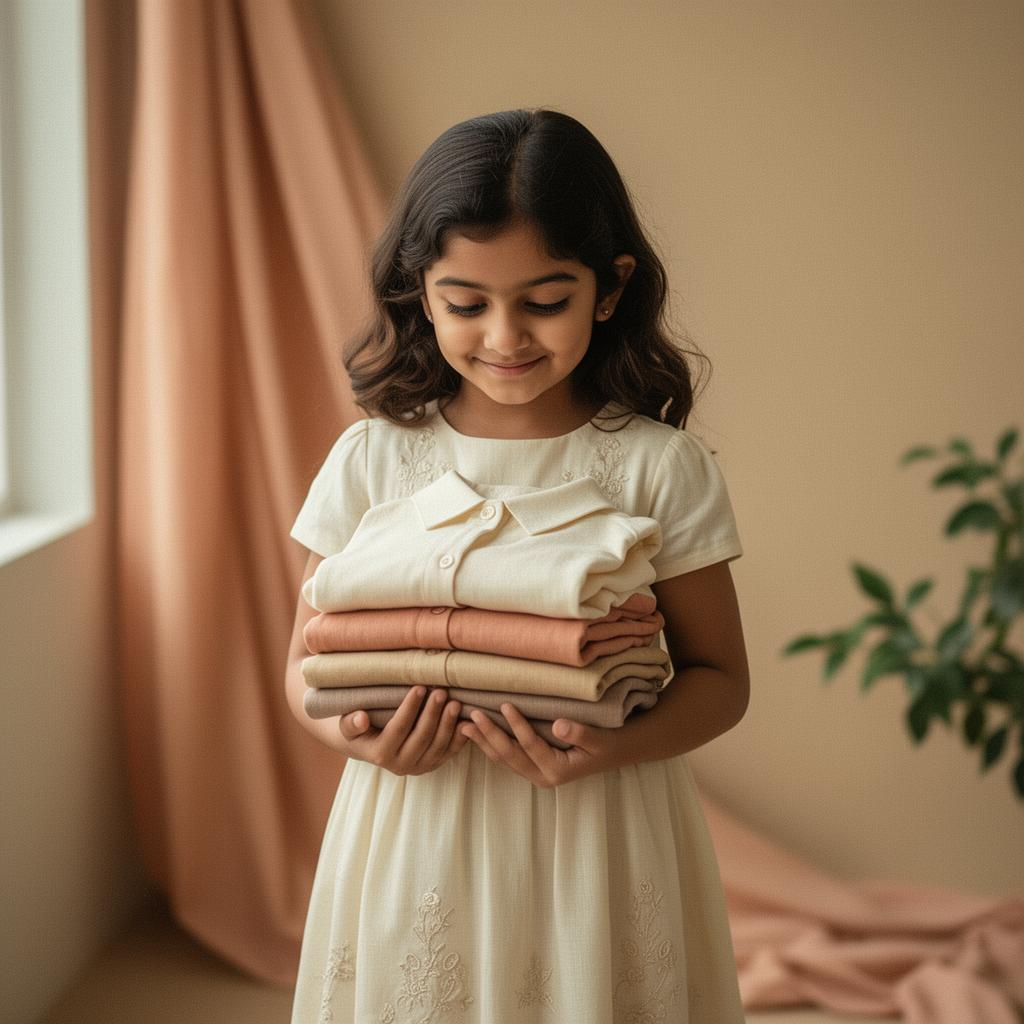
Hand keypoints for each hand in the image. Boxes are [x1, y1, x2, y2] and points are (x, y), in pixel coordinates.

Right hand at [337, 686, 468, 775]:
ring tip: (455, 702)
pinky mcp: (431, 765)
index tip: (419, 687)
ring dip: (448, 725)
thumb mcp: (347, 726)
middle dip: (433, 714)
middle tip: (441, 691)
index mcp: (380, 754)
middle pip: (421, 738)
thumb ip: (352, 723)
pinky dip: (459, 739)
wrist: (367, 745)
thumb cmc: (357, 729)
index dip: (409, 708)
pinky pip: (448, 754)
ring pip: (437, 747)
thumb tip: (360, 717)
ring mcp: (418, 768)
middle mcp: (400, 766)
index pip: (398, 729)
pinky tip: (466, 722)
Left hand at [459, 702, 620, 787]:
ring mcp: (536, 775)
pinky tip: (478, 734)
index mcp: (557, 771)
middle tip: (472, 715)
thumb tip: (558, 726)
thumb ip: (579, 733)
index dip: (516, 725)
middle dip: (489, 735)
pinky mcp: (532, 769)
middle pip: (509, 755)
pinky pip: (507, 759)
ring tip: (464, 725)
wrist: (613, 754)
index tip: (504, 704)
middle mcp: (542, 777)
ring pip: (503, 759)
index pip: (530, 745)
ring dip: (483, 742)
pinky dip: (491, 745)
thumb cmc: (606, 744)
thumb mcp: (598, 739)